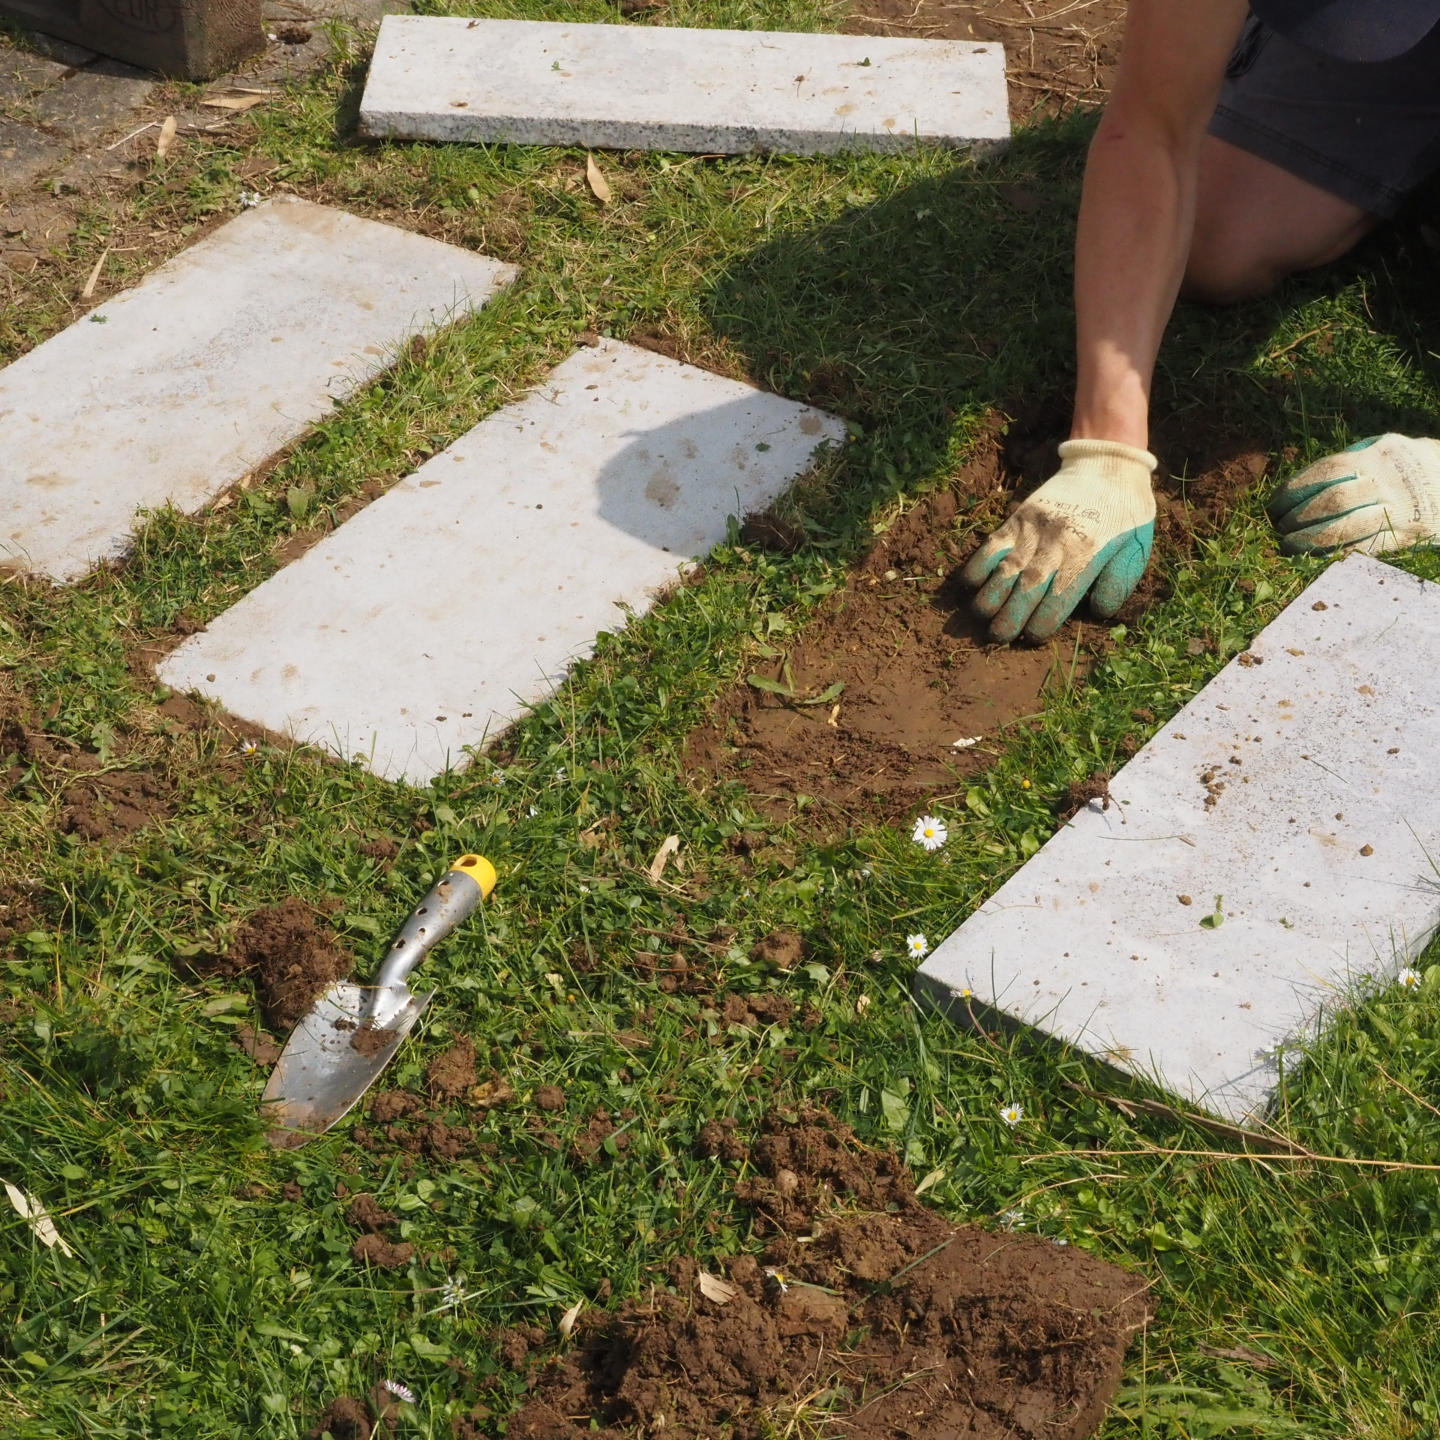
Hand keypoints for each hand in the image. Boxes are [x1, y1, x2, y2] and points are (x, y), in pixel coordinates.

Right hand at [962, 438, 1156, 642]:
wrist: (1107, 462)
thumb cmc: (1126, 512)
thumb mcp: (1137, 547)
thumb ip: (1118, 582)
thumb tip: (1095, 611)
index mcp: (1089, 554)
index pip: (1059, 598)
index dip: (1043, 622)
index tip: (1033, 637)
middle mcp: (1057, 542)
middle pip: (1027, 587)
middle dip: (1010, 616)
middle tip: (999, 637)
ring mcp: (1033, 528)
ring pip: (1005, 568)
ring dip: (990, 596)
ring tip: (982, 617)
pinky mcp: (1019, 517)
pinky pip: (993, 544)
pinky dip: (979, 564)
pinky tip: (973, 584)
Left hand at [1268, 434, 1439, 554]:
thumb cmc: (1400, 466)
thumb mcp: (1379, 450)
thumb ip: (1345, 464)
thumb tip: (1294, 489)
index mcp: (1373, 457)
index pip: (1325, 471)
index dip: (1294, 491)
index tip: (1273, 507)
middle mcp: (1386, 482)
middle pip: (1333, 500)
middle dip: (1299, 518)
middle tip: (1280, 530)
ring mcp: (1398, 509)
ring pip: (1347, 527)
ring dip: (1311, 541)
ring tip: (1289, 546)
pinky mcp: (1407, 535)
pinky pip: (1367, 548)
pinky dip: (1338, 554)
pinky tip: (1317, 557)